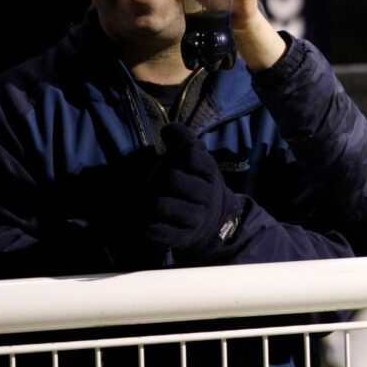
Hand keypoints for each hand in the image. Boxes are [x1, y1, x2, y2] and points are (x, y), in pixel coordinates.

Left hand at [143, 123, 243, 262]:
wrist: (213, 224)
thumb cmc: (196, 184)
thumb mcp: (197, 161)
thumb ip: (184, 140)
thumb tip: (167, 128)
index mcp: (210, 172)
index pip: (191, 153)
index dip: (178, 154)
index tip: (179, 161)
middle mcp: (207, 195)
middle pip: (171, 177)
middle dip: (162, 179)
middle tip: (165, 185)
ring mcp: (197, 218)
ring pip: (162, 204)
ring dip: (155, 203)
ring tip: (159, 204)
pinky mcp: (184, 238)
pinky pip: (160, 231)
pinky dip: (152, 226)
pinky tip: (153, 223)